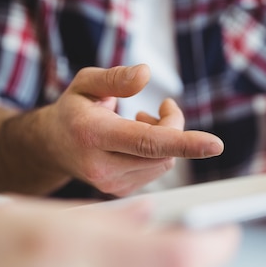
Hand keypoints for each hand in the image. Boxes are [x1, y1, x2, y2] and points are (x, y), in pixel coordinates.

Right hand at [40, 64, 222, 195]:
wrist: (51, 148)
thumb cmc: (72, 112)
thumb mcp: (85, 83)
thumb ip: (115, 78)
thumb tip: (145, 75)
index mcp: (92, 135)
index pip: (145, 142)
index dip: (183, 141)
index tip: (215, 144)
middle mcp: (102, 167)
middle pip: (163, 150)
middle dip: (172, 126)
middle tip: (160, 107)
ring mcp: (112, 184)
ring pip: (164, 162)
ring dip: (166, 139)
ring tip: (141, 122)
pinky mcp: (121, 191)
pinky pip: (157, 170)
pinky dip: (158, 152)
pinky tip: (137, 141)